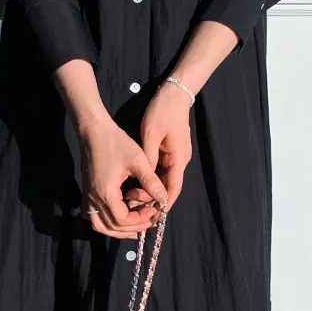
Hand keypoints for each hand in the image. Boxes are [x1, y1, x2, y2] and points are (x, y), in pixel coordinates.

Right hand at [79, 114, 167, 237]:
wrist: (93, 131)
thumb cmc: (116, 143)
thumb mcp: (138, 160)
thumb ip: (150, 182)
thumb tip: (164, 198)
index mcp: (106, 193)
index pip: (123, 220)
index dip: (140, 220)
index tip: (154, 210)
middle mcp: (94, 199)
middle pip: (112, 227)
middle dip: (132, 228)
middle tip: (149, 220)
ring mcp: (88, 197)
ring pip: (100, 226)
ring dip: (117, 230)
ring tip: (134, 227)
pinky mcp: (87, 192)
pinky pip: (92, 216)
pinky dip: (105, 223)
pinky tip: (116, 218)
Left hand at [140, 82, 192, 207]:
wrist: (173, 94)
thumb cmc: (163, 112)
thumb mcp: (151, 134)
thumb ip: (149, 159)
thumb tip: (144, 180)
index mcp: (178, 158)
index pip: (173, 188)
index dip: (163, 203)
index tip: (152, 215)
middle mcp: (180, 160)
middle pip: (168, 187)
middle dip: (153, 199)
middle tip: (133, 207)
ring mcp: (176, 156)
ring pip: (163, 180)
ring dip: (150, 191)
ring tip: (131, 199)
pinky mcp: (170, 152)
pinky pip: (161, 171)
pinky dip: (150, 180)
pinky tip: (136, 184)